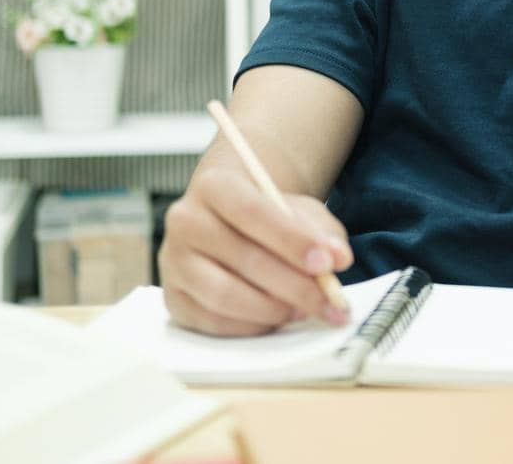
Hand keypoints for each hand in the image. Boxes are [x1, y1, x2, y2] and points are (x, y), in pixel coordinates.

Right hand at [158, 166, 354, 336]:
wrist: (227, 223)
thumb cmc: (266, 217)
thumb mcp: (299, 210)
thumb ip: (322, 231)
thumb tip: (339, 258)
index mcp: (215, 186)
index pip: (252, 210)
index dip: (292, 240)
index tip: (327, 264)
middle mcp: (186, 221)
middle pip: (243, 258)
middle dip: (295, 285)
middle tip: (330, 301)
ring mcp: (174, 262)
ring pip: (225, 295)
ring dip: (274, 308)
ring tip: (305, 309)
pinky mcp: (173, 298)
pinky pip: (214, 321)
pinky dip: (252, 325)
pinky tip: (278, 318)